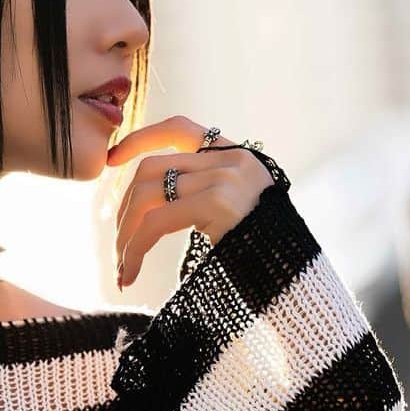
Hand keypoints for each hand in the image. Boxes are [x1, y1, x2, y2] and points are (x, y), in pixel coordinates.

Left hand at [107, 115, 274, 290]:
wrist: (296, 282)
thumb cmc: (262, 257)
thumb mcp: (234, 213)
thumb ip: (203, 193)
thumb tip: (146, 201)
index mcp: (237, 157)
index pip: (181, 129)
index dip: (142, 137)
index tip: (113, 158)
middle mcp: (233, 160)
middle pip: (154, 168)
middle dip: (125, 207)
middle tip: (118, 245)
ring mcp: (227, 179)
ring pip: (148, 194)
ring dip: (125, 233)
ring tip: (121, 266)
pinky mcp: (218, 203)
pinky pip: (157, 222)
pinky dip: (134, 248)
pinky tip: (129, 273)